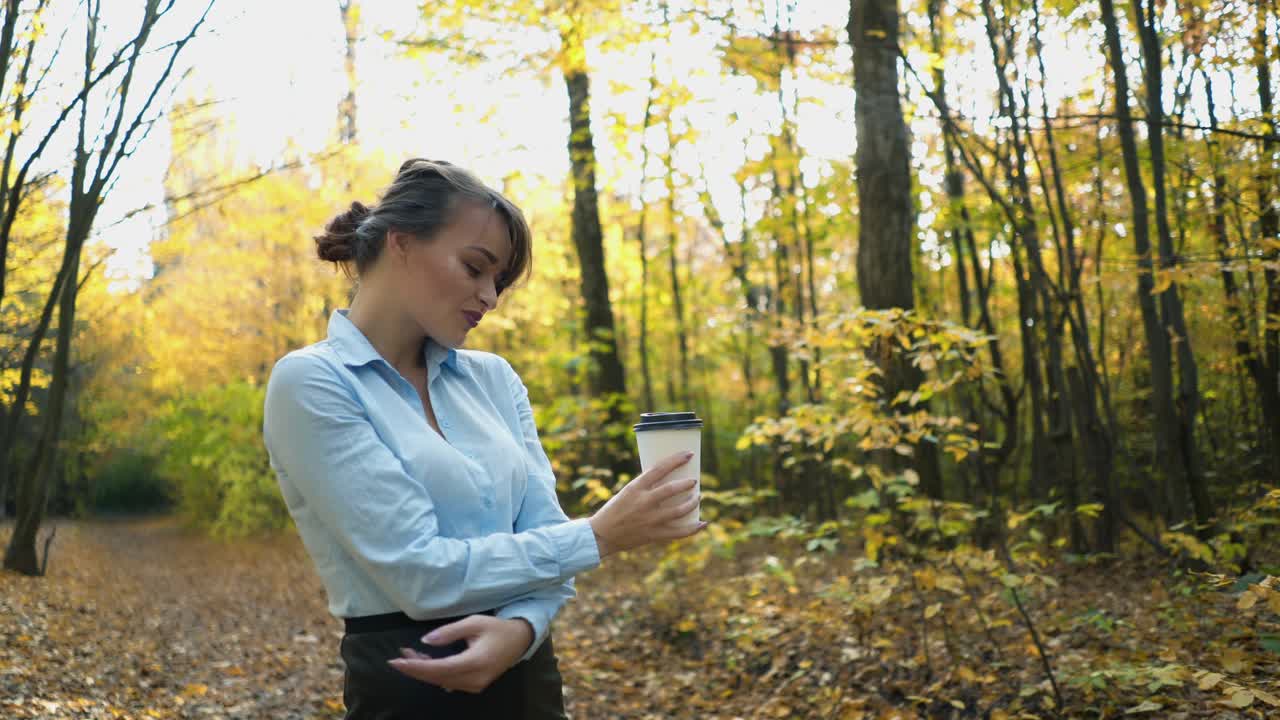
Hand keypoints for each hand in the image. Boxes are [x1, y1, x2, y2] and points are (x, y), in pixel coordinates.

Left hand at [386, 615, 532, 692]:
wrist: (520, 641)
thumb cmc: (497, 629)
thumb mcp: (474, 622)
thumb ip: (449, 632)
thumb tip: (426, 640)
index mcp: (476, 662)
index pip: (439, 668)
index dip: (416, 666)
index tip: (397, 661)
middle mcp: (475, 679)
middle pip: (437, 678)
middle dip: (415, 669)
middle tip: (397, 658)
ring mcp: (475, 685)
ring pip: (441, 681)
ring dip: (423, 670)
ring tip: (408, 654)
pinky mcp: (474, 685)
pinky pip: (449, 682)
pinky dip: (434, 673)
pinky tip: (424, 661)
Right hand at [588, 451, 706, 558]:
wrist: (602, 535)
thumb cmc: (616, 509)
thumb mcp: (628, 492)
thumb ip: (647, 487)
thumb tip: (671, 479)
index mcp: (635, 488)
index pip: (659, 469)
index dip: (676, 460)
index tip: (689, 454)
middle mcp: (643, 502)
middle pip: (671, 489)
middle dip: (687, 484)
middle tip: (694, 481)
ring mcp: (649, 520)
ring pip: (678, 510)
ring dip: (692, 502)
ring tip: (698, 497)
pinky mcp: (653, 535)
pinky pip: (678, 532)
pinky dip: (693, 528)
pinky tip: (703, 523)